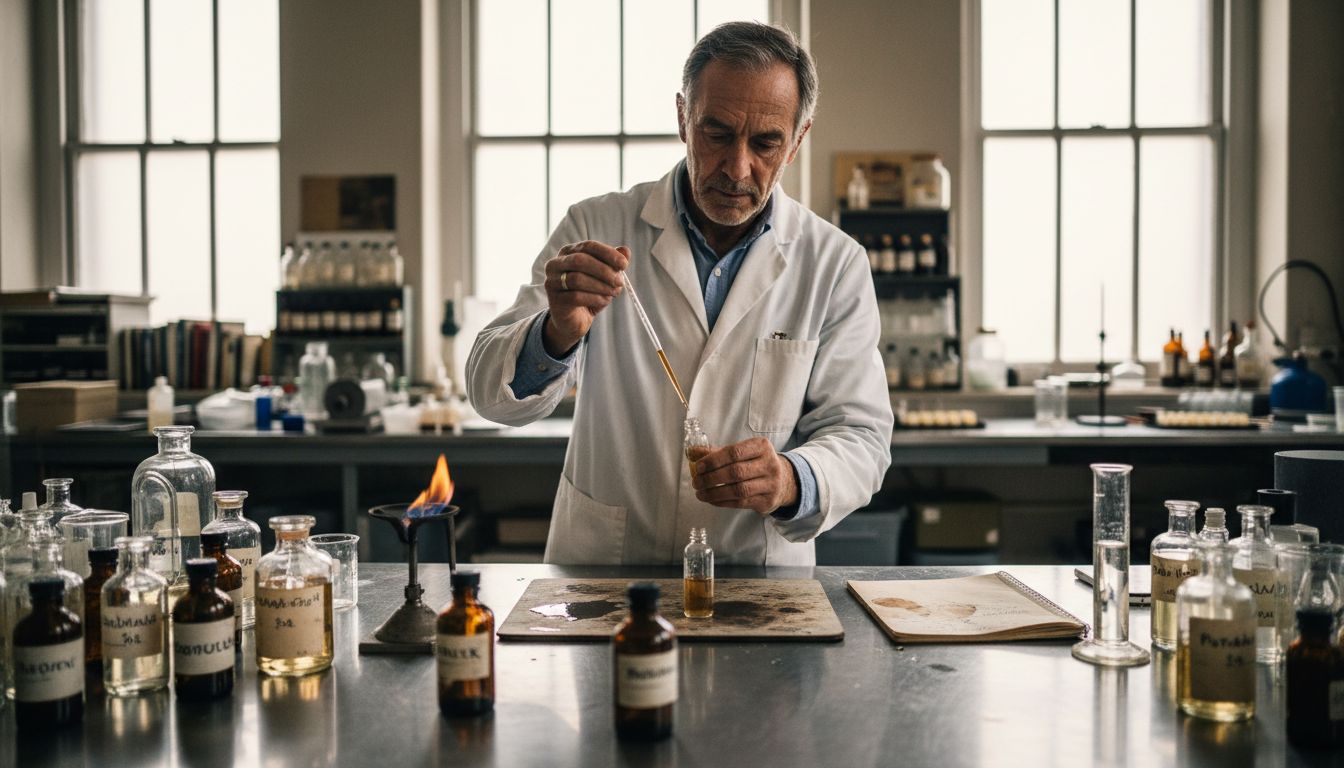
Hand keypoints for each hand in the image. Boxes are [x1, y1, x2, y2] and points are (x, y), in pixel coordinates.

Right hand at [542, 241, 628, 355]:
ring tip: (614, 292)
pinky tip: (604, 301)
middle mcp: (556, 264)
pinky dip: (595, 298)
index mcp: (569, 252)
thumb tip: (625, 251)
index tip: (624, 264)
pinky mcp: (554, 299)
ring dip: (601, 286)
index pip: (588, 246)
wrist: (575, 320)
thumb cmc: (589, 293)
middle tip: (620, 281)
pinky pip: (576, 296)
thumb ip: (613, 263)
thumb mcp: (605, 277)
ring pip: (577, 279)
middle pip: (580, 260)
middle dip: (604, 270)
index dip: (608, 253)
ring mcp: (552, 281)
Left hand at [690, 437, 798, 516]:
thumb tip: (692, 452)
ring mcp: (771, 484)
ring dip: (715, 493)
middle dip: (711, 478)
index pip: (734, 452)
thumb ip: (718, 452)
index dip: (714, 460)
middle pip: (736, 472)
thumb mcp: (742, 452)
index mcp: (762, 446)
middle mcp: (769, 464)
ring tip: (700, 493)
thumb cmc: (756, 463)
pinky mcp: (768, 501)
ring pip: (738, 490)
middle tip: (696, 482)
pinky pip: (741, 503)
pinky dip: (722, 502)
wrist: (785, 480)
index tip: (698, 467)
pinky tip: (711, 500)